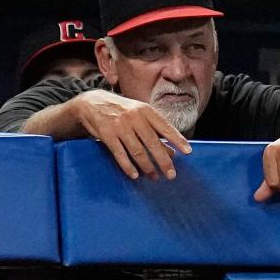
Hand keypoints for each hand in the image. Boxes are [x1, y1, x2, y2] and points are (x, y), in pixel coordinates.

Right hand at [72, 89, 191, 179]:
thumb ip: (155, 130)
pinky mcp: (107, 135)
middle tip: (171, 174)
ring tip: (154, 177)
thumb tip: (171, 151)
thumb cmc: (121, 111)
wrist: (92, 103)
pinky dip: (128, 167)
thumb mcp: (139, 114)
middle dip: (164, 161)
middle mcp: (134, 118)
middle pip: (153, 143)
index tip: (188, 152)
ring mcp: (120, 127)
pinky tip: (135, 175)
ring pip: (137, 151)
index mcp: (146, 111)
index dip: (177, 140)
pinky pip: (120, 154)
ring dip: (147, 167)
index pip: (165, 127)